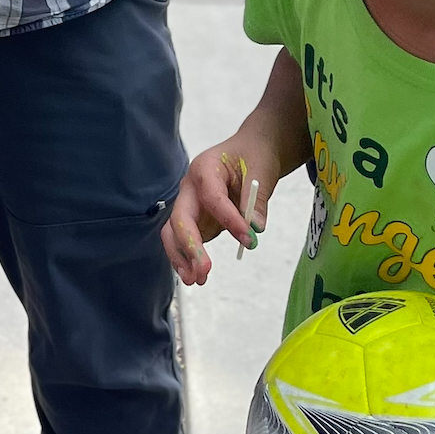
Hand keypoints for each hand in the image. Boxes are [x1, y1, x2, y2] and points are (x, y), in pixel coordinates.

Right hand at [162, 143, 275, 287]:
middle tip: (204, 271)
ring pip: (173, 232)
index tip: (248, 239)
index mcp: (205, 168)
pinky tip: (195, 276)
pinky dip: (187, 259)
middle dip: (190, 246)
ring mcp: (190, 205)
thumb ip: (256, 199)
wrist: (250, 153)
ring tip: (196, 280)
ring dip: (182, 257)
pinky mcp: (196, 221)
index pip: (212, 197)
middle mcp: (190, 188)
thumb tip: (255, 228)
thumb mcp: (261, 171)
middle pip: (180, 218)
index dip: (228, 219)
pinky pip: (185, 241)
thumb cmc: (253, 155)